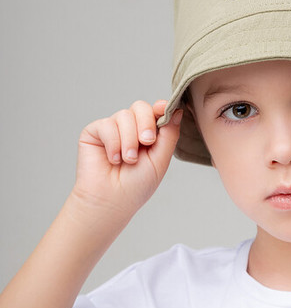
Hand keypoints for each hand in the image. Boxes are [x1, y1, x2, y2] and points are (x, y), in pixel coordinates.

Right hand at [72, 100, 181, 218]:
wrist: (112, 201)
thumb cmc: (137, 185)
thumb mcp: (160, 160)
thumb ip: (169, 134)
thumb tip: (177, 109)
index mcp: (149, 133)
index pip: (156, 111)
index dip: (161, 107)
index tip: (164, 109)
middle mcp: (131, 128)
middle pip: (141, 107)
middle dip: (146, 123)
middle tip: (146, 142)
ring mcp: (113, 129)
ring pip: (124, 115)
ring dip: (129, 139)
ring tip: (128, 160)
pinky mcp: (95, 132)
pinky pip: (107, 125)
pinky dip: (113, 143)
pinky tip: (113, 159)